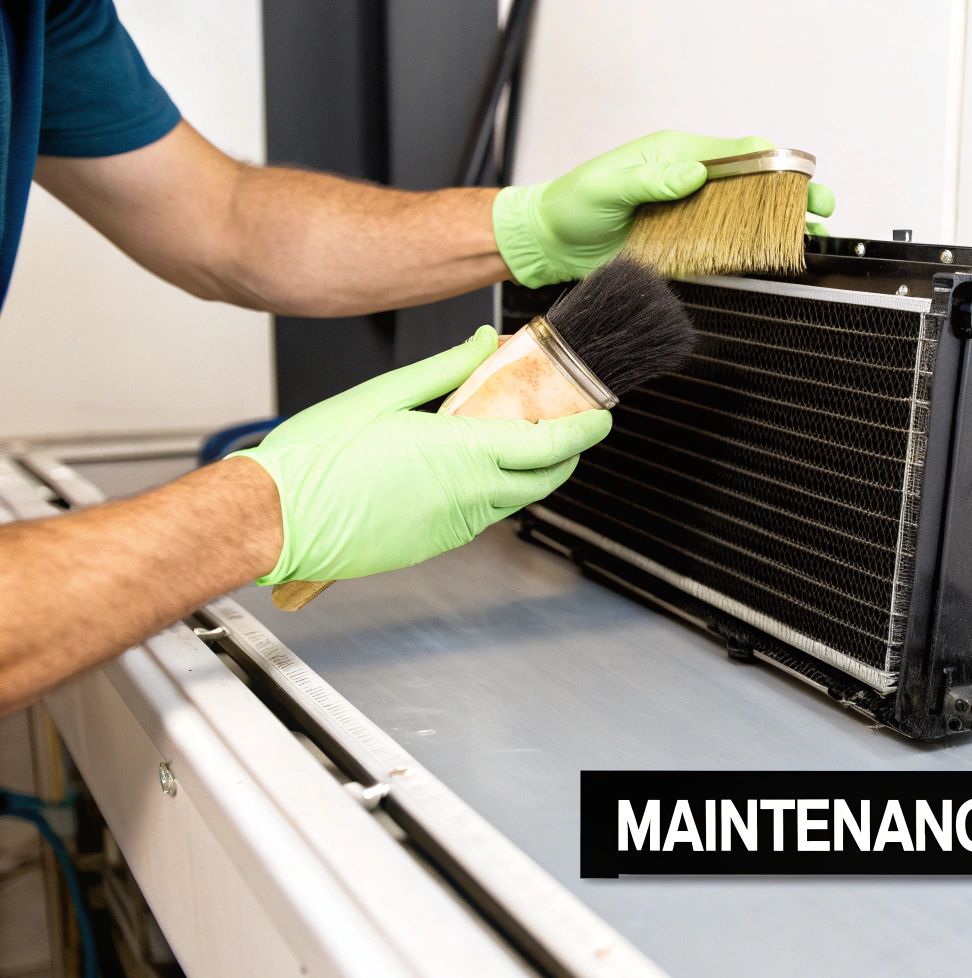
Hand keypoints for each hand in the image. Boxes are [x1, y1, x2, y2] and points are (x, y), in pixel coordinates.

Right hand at [231, 327, 612, 584]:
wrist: (275, 519)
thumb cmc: (316, 460)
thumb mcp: (383, 395)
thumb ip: (444, 370)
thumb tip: (483, 345)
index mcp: (463, 454)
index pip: (550, 444)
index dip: (585, 430)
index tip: (601, 415)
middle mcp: (470, 496)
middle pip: (546, 478)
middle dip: (566, 452)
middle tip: (564, 423)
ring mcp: (454, 527)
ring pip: (515, 499)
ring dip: (527, 472)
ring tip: (513, 438)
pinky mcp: (435, 544)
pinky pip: (481, 517)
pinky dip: (491, 491)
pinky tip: (465, 468)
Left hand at [491, 130, 836, 287]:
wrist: (552, 244)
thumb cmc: (572, 205)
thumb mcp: (605, 187)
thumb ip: (648, 180)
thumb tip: (692, 173)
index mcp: (676, 156)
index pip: (737, 151)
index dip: (774, 162)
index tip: (799, 176)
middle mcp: (690, 181)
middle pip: (754, 182)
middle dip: (792, 194)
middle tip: (819, 209)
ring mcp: (691, 214)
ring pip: (748, 215)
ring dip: (781, 224)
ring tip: (811, 236)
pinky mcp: (687, 244)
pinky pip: (728, 246)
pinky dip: (756, 251)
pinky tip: (777, 258)